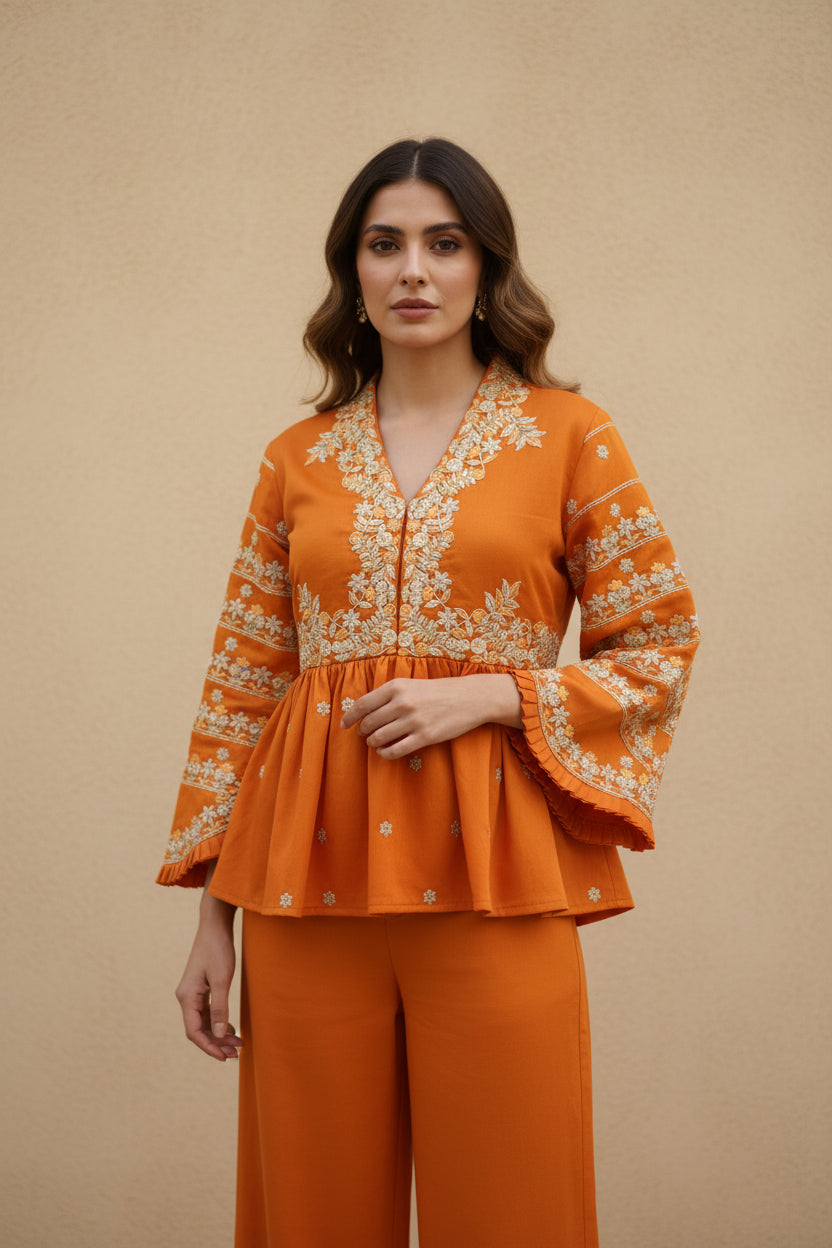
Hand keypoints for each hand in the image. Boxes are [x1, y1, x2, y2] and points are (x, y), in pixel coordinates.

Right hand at [175, 888, 241, 1062]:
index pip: (194, 1032)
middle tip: (236, 1053)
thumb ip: (220, 1007)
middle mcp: (186, 997)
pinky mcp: (200, 988)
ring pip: (203, 1022)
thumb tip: (219, 1034)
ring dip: (218, 1034)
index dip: (209, 1047)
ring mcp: (192, 993)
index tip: (225, 1057)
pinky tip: (230, 1028)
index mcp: (187, 997)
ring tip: (237, 1044)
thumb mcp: (222, 979)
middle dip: (216, 1043)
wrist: (215, 926)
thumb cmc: (218, 950)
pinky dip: (218, 1022)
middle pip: (198, 1030)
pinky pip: (206, 1012)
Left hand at [341, 674, 521, 759]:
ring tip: (375, 742)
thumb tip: (363, 711)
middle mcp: (402, 703)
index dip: (349, 717)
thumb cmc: (437, 691)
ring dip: (373, 743)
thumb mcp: (410, 684)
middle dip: (363, 732)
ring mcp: (413, 721)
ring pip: (379, 738)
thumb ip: (387, 695)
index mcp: (396, 687)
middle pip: (368, 724)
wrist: (469, 697)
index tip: (344, 725)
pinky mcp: (424, 737)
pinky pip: (395, 750)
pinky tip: (385, 751)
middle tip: (364, 735)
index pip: (362, 705)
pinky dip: (385, 753)